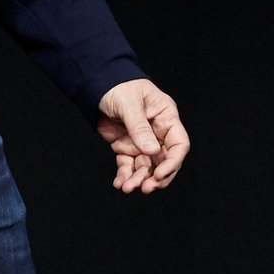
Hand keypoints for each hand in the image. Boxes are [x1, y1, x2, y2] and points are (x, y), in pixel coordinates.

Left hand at [96, 78, 189, 192]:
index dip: (173, 162)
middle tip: (145, 188)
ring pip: (146, 167)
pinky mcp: (125, 147)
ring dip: (139, 180)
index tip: (159, 175)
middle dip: (156, 177)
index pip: (178, 144)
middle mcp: (157, 132)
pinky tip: (119, 184)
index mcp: (165, 118)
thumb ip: (140, 127)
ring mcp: (141, 141)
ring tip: (127, 188)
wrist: (95, 85)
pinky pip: (129, 165)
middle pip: (164, 161)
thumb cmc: (118, 86)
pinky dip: (125, 176)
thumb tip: (152, 151)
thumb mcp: (129, 104)